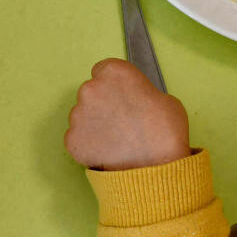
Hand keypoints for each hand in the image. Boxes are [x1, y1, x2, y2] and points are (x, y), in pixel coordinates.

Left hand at [65, 58, 191, 169]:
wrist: (156, 166)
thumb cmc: (164, 131)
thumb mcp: (163, 98)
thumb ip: (140, 92)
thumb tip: (134, 100)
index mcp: (114, 72)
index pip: (103, 70)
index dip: (112, 85)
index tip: (118, 96)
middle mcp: (91, 88)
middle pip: (91, 92)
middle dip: (102, 104)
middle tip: (120, 121)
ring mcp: (78, 114)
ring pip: (82, 115)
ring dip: (94, 124)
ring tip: (116, 139)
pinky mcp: (72, 139)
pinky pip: (78, 138)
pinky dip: (89, 145)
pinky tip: (107, 151)